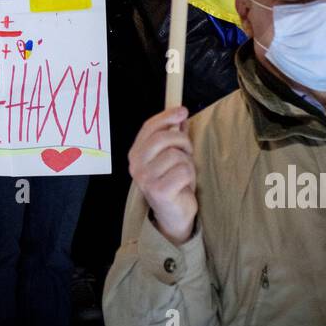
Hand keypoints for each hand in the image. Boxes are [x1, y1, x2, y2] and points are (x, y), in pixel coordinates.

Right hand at [129, 106, 196, 245]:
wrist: (173, 215)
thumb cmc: (173, 182)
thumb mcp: (172, 156)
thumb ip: (173, 136)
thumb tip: (180, 116)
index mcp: (135, 154)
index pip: (149, 127)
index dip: (166, 116)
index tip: (183, 110)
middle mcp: (136, 165)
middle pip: (163, 138)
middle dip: (182, 141)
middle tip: (188, 151)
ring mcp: (145, 179)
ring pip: (176, 155)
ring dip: (188, 162)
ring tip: (185, 172)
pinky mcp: (159, 190)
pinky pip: (183, 170)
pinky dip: (190, 175)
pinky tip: (185, 184)